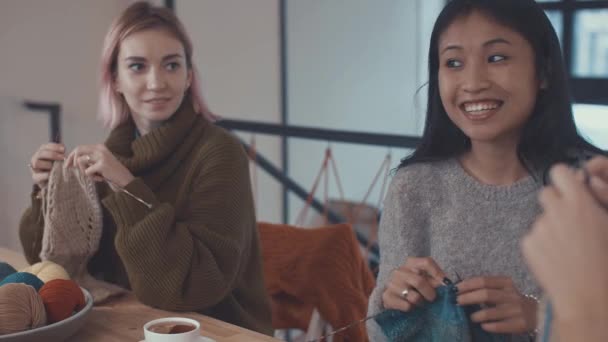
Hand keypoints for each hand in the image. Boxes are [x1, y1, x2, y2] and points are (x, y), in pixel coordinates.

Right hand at [29, 143, 65, 187]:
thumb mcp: (60, 160)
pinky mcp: (36, 178)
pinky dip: (45, 175)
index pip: (44, 147)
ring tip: (57, 167)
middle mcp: (36, 159)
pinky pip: (37, 176)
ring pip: (36, 163)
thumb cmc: (58, 169)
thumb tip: (64, 149)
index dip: (54, 147)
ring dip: (47, 164)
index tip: (64, 149)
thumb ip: (61, 155)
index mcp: (42, 153)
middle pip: (40, 153)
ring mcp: (35, 169)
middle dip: (52, 154)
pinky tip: (51, 174)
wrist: (56, 182)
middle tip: (63, 157)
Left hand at [65, 144, 133, 187]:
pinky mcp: (102, 164)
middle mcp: (100, 149)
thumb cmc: (111, 172)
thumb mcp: (99, 162)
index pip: (80, 147)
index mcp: (99, 147)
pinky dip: (92, 177)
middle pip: (78, 151)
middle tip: (71, 169)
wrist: (125, 179)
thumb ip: (89, 159)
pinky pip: (87, 171)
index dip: (71, 156)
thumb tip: (71, 160)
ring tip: (93, 176)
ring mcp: (101, 156)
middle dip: (71, 161)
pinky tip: (100, 178)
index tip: (67, 165)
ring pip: (80, 161)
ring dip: (84, 171)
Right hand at [382, 257, 446, 311]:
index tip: (446, 285)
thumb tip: (447, 285)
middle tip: (433, 298)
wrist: (393, 294)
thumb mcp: (424, 278)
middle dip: (430, 293)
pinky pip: (406, 306)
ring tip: (420, 302)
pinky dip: (412, 308)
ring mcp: (391, 283)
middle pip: (420, 282)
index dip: (439, 274)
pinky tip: (410, 305)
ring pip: (414, 297)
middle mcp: (399, 271)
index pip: (427, 262)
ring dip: (421, 303)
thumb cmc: (413, 284)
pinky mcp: (387, 297)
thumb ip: (435, 280)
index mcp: (410, 262)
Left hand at [456, 276, 536, 333]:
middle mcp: (512, 295)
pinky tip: (483, 326)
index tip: (455, 289)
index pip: (483, 281)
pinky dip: (489, 326)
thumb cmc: (512, 300)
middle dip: (468, 298)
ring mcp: (517, 310)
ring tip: (471, 317)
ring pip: (491, 312)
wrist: (538, 314)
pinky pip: (500, 326)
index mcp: (506, 283)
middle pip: (485, 294)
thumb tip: (460, 289)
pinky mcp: (520, 324)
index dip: (467, 284)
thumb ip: (485, 288)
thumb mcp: (502, 289)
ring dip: (477, 315)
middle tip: (457, 302)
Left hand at [522, 164, 607, 321]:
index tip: (569, 188)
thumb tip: (584, 181)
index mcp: (579, 202)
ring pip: (541, 218)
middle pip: (546, 193)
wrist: (588, 297)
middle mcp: (556, 210)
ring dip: (550, 227)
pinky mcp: (527, 243)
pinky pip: (533, 237)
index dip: (564, 179)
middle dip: (556, 203)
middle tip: (569, 222)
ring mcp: (539, 227)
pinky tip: (556, 259)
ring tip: (568, 248)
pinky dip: (541, 245)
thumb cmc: (606, 261)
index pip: (559, 171)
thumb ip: (594, 200)